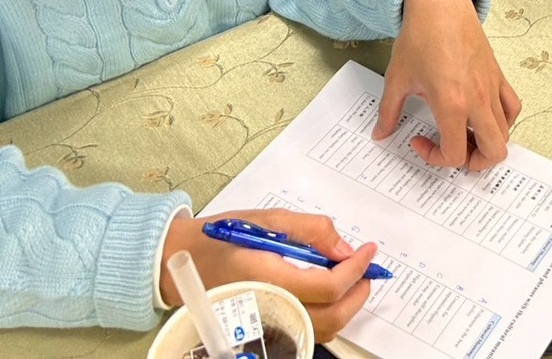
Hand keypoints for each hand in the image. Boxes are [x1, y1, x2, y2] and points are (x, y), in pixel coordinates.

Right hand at [160, 209, 376, 341]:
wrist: (183, 262)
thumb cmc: (222, 238)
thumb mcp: (268, 220)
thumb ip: (311, 231)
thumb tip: (344, 249)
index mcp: (267, 278)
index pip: (327, 286)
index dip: (355, 269)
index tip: (368, 251)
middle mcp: (268, 308)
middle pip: (331, 316)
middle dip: (358, 291)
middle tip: (367, 268)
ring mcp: (266, 324)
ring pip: (323, 329)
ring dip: (347, 306)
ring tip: (352, 278)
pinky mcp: (265, 330)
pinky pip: (307, 332)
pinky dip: (328, 316)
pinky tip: (329, 292)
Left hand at [376, 0, 521, 171]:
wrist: (441, 5)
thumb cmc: (419, 38)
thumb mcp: (397, 78)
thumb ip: (388, 112)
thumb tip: (380, 134)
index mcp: (451, 103)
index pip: (455, 154)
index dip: (434, 157)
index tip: (418, 140)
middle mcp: (477, 99)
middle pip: (494, 151)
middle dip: (474, 162)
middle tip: (453, 151)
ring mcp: (492, 88)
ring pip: (506, 132)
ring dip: (487, 143)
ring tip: (465, 134)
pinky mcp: (498, 76)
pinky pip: (512, 107)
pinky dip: (503, 120)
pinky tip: (483, 116)